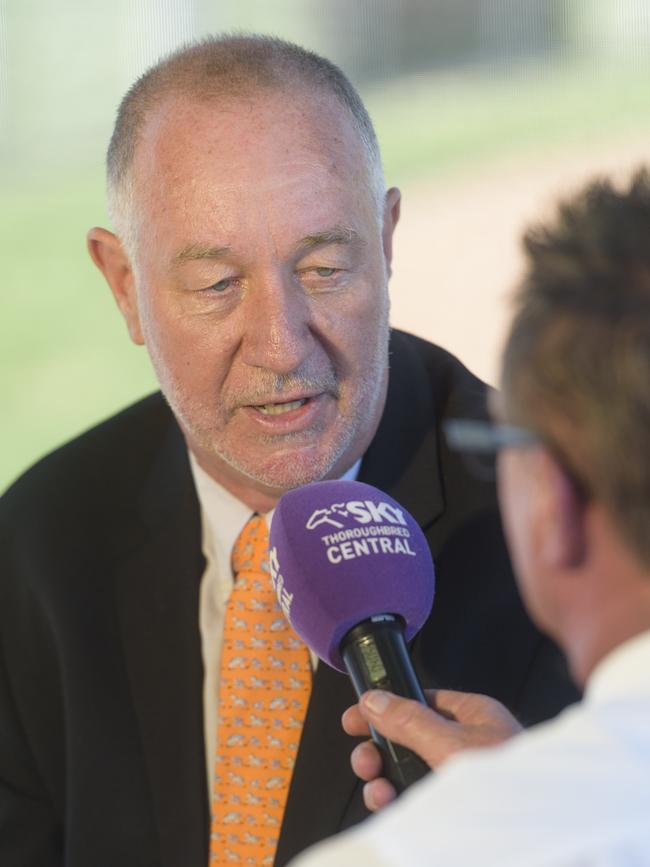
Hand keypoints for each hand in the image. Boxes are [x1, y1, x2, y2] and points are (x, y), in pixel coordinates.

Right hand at [342, 689, 521, 811]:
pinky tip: (389, 806)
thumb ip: (410, 721)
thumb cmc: (512, 785)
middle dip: (380, 751)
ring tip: (379, 792)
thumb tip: (375, 700)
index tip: (354, 719)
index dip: (385, 709)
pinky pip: (417, 800)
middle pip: (408, 740)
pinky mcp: (456, 809)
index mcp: (474, 717)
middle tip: (366, 763)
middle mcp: (467, 745)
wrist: (540, 839)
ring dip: (385, 780)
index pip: (420, 702)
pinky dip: (398, 802)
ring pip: (409, 773)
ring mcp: (461, 780)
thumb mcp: (451, 745)